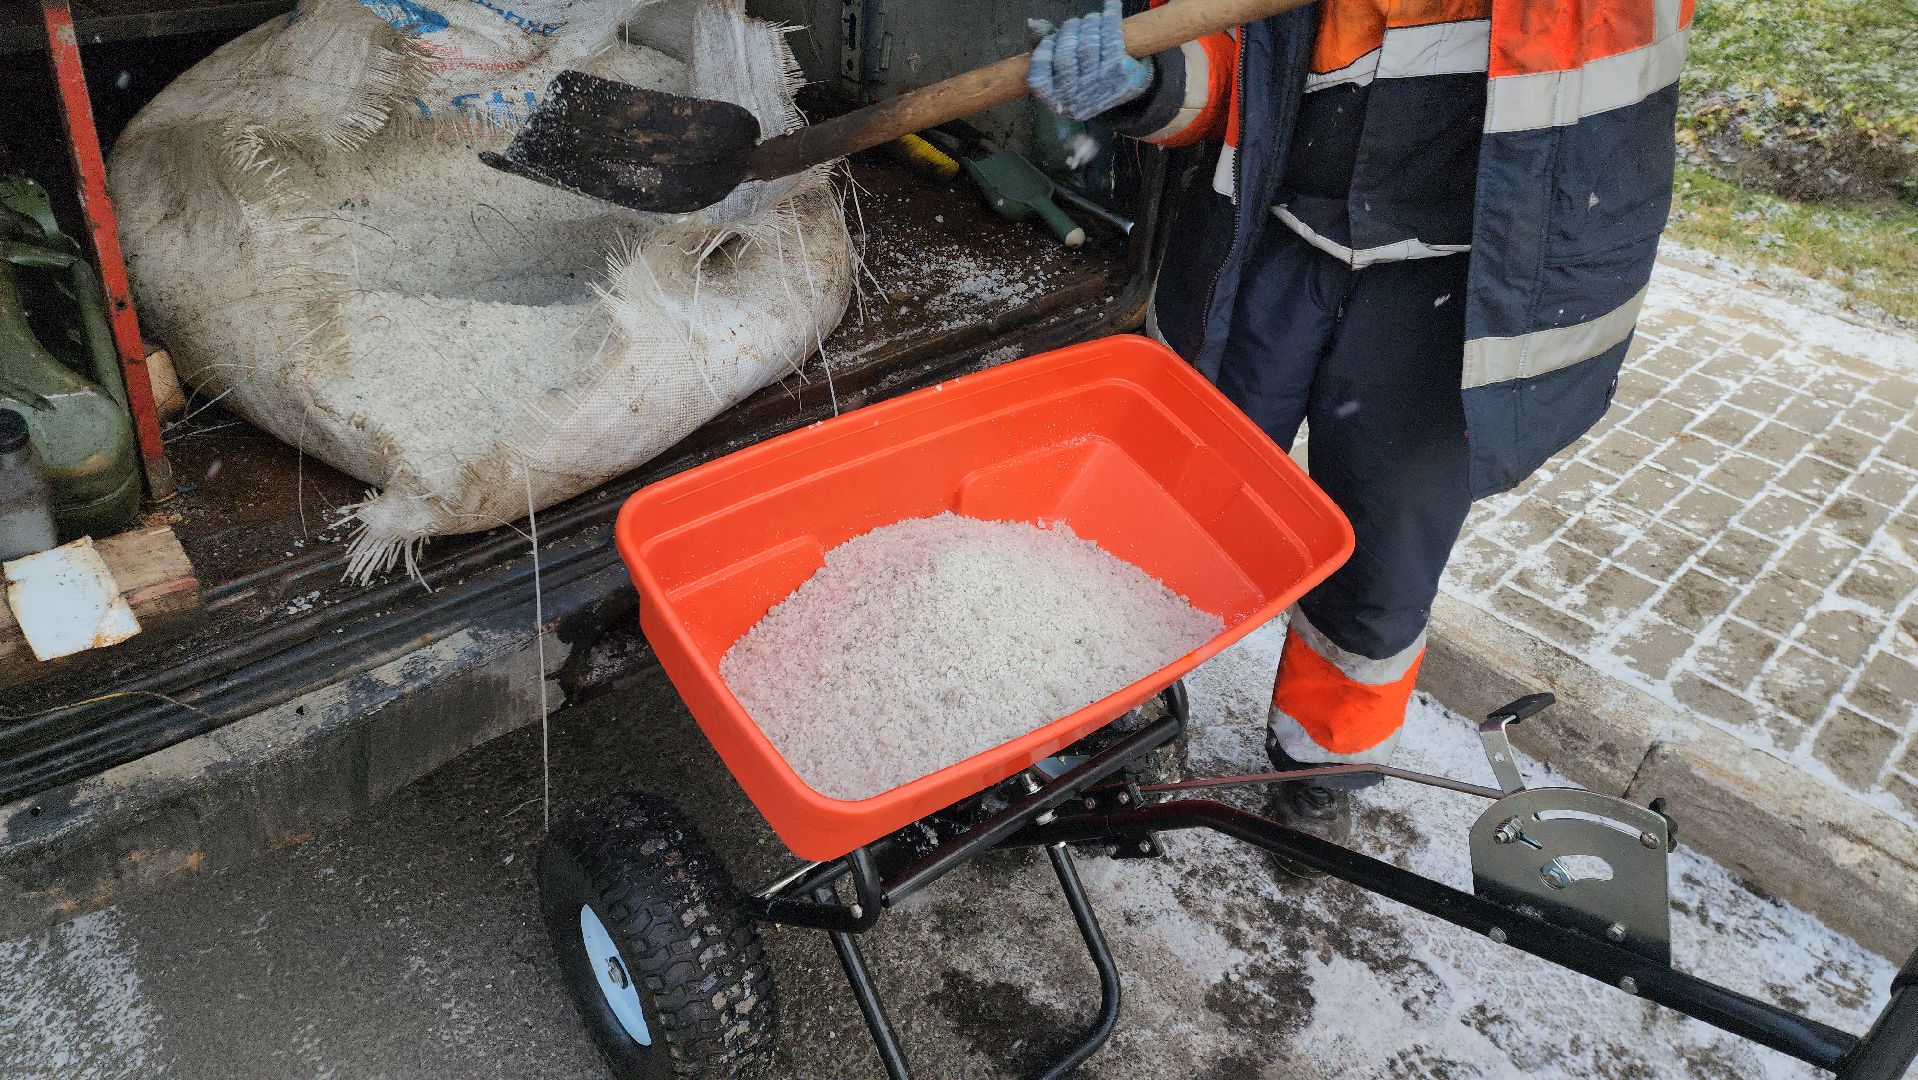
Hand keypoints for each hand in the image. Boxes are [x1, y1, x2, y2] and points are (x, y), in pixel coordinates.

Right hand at [1028, 0, 1154, 121]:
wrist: (1130, 85)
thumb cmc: (1088, 74)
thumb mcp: (1059, 64)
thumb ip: (1041, 43)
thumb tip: (1032, 22)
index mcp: (1056, 102)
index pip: (1038, 77)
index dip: (1043, 51)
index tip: (1050, 38)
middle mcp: (1077, 101)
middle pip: (1064, 57)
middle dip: (1068, 31)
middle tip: (1075, 24)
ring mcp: (1100, 89)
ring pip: (1086, 46)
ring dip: (1089, 23)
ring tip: (1092, 19)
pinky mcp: (1122, 74)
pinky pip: (1111, 38)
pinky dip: (1111, 15)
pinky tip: (1111, 4)